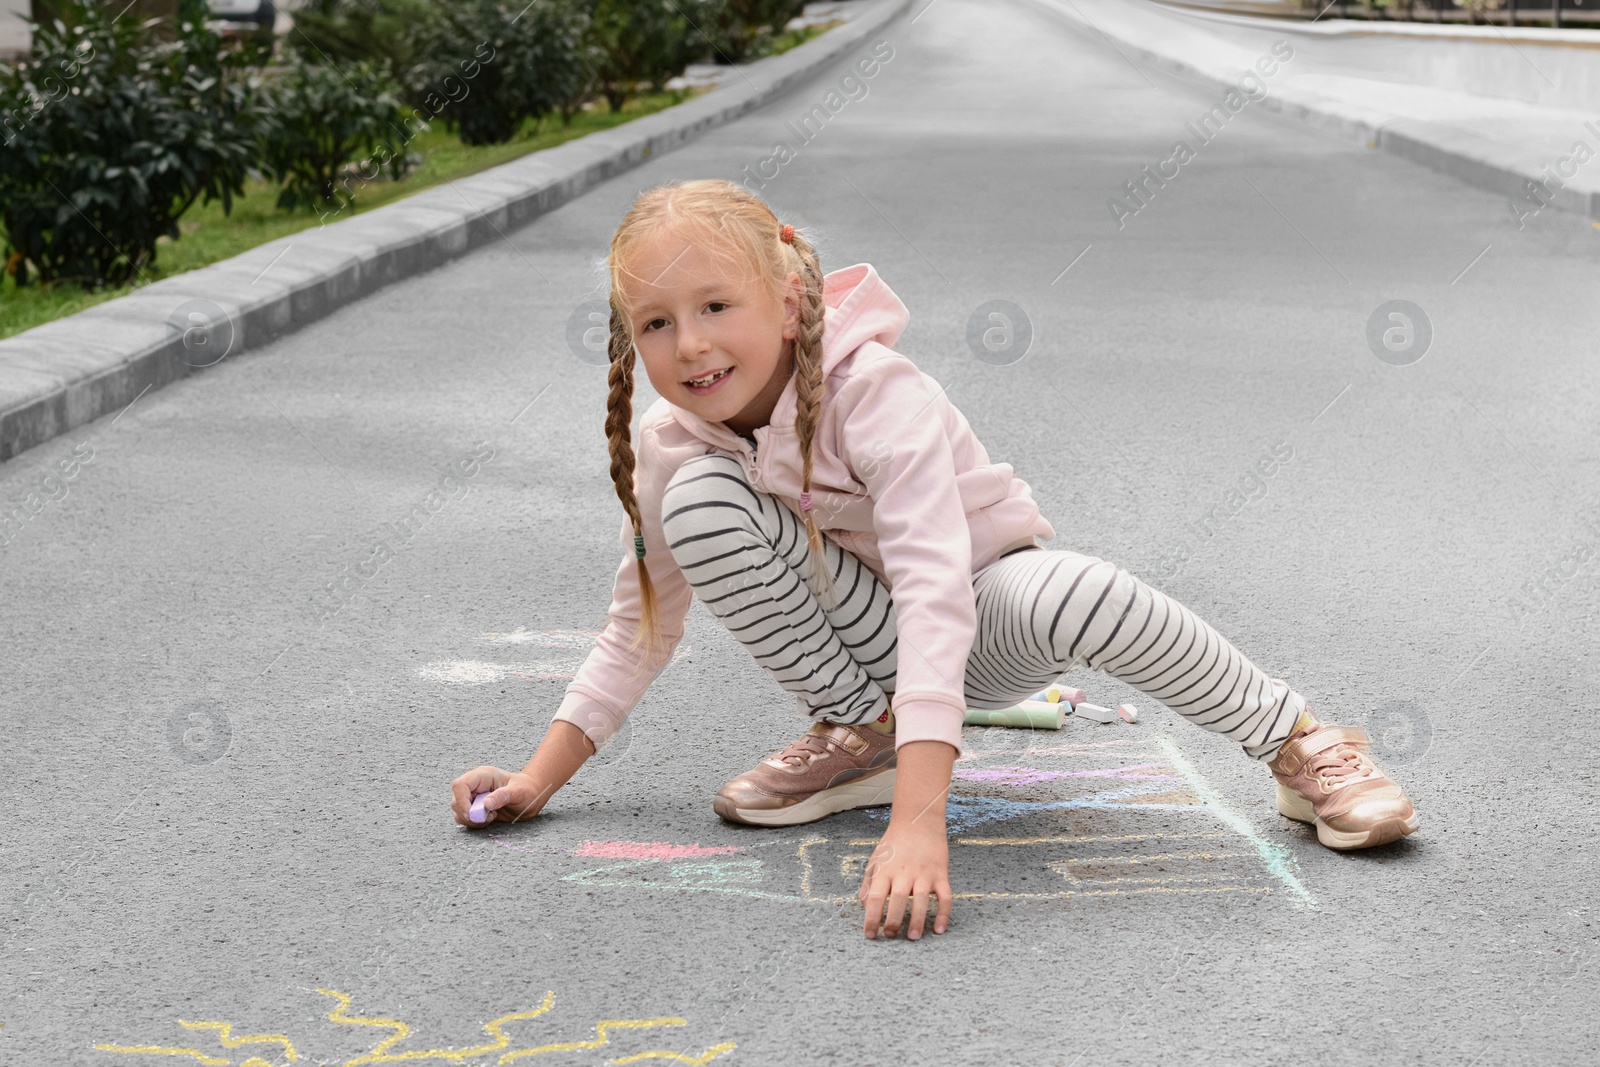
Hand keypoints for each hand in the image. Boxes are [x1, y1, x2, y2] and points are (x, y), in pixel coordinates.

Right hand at [450, 765, 549, 827]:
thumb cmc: (527, 790)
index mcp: (482, 776)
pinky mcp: (475, 809)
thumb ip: (502, 796)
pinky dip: (475, 823)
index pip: (459, 785)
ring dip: (472, 820)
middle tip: (488, 817)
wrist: (531, 797)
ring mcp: (473, 798)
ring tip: (492, 817)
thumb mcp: (518, 792)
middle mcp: (474, 786)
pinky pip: (465, 819)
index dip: (461, 801)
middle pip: (456, 800)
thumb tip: (486, 804)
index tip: (473, 814)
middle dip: (468, 813)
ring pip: (459, 811)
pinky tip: (490, 819)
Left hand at [857, 821, 951, 939]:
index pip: (875, 898)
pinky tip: (939, 930)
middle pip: (897, 900)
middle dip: (893, 921)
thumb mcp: (876, 859)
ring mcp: (924, 873)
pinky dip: (944, 914)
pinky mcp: (941, 874)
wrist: (918, 820)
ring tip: (913, 937)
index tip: (870, 935)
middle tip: (891, 936)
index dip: (871, 918)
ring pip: (921, 900)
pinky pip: (945, 897)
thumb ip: (868, 883)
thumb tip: (865, 907)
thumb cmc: (894, 842)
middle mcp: (904, 872)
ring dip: (918, 921)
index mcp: (885, 870)